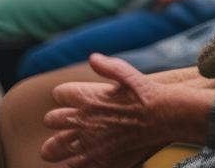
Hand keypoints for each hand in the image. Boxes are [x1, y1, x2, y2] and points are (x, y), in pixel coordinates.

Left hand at [42, 54, 172, 167]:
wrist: (163, 117)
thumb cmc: (146, 93)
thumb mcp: (128, 74)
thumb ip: (108, 66)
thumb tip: (93, 57)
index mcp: (87, 97)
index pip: (59, 93)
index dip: (66, 94)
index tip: (75, 95)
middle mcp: (83, 119)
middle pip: (51, 119)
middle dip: (58, 117)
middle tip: (71, 117)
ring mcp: (89, 141)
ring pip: (52, 148)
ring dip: (57, 144)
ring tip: (65, 141)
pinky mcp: (98, 157)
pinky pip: (72, 164)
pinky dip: (73, 160)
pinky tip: (81, 155)